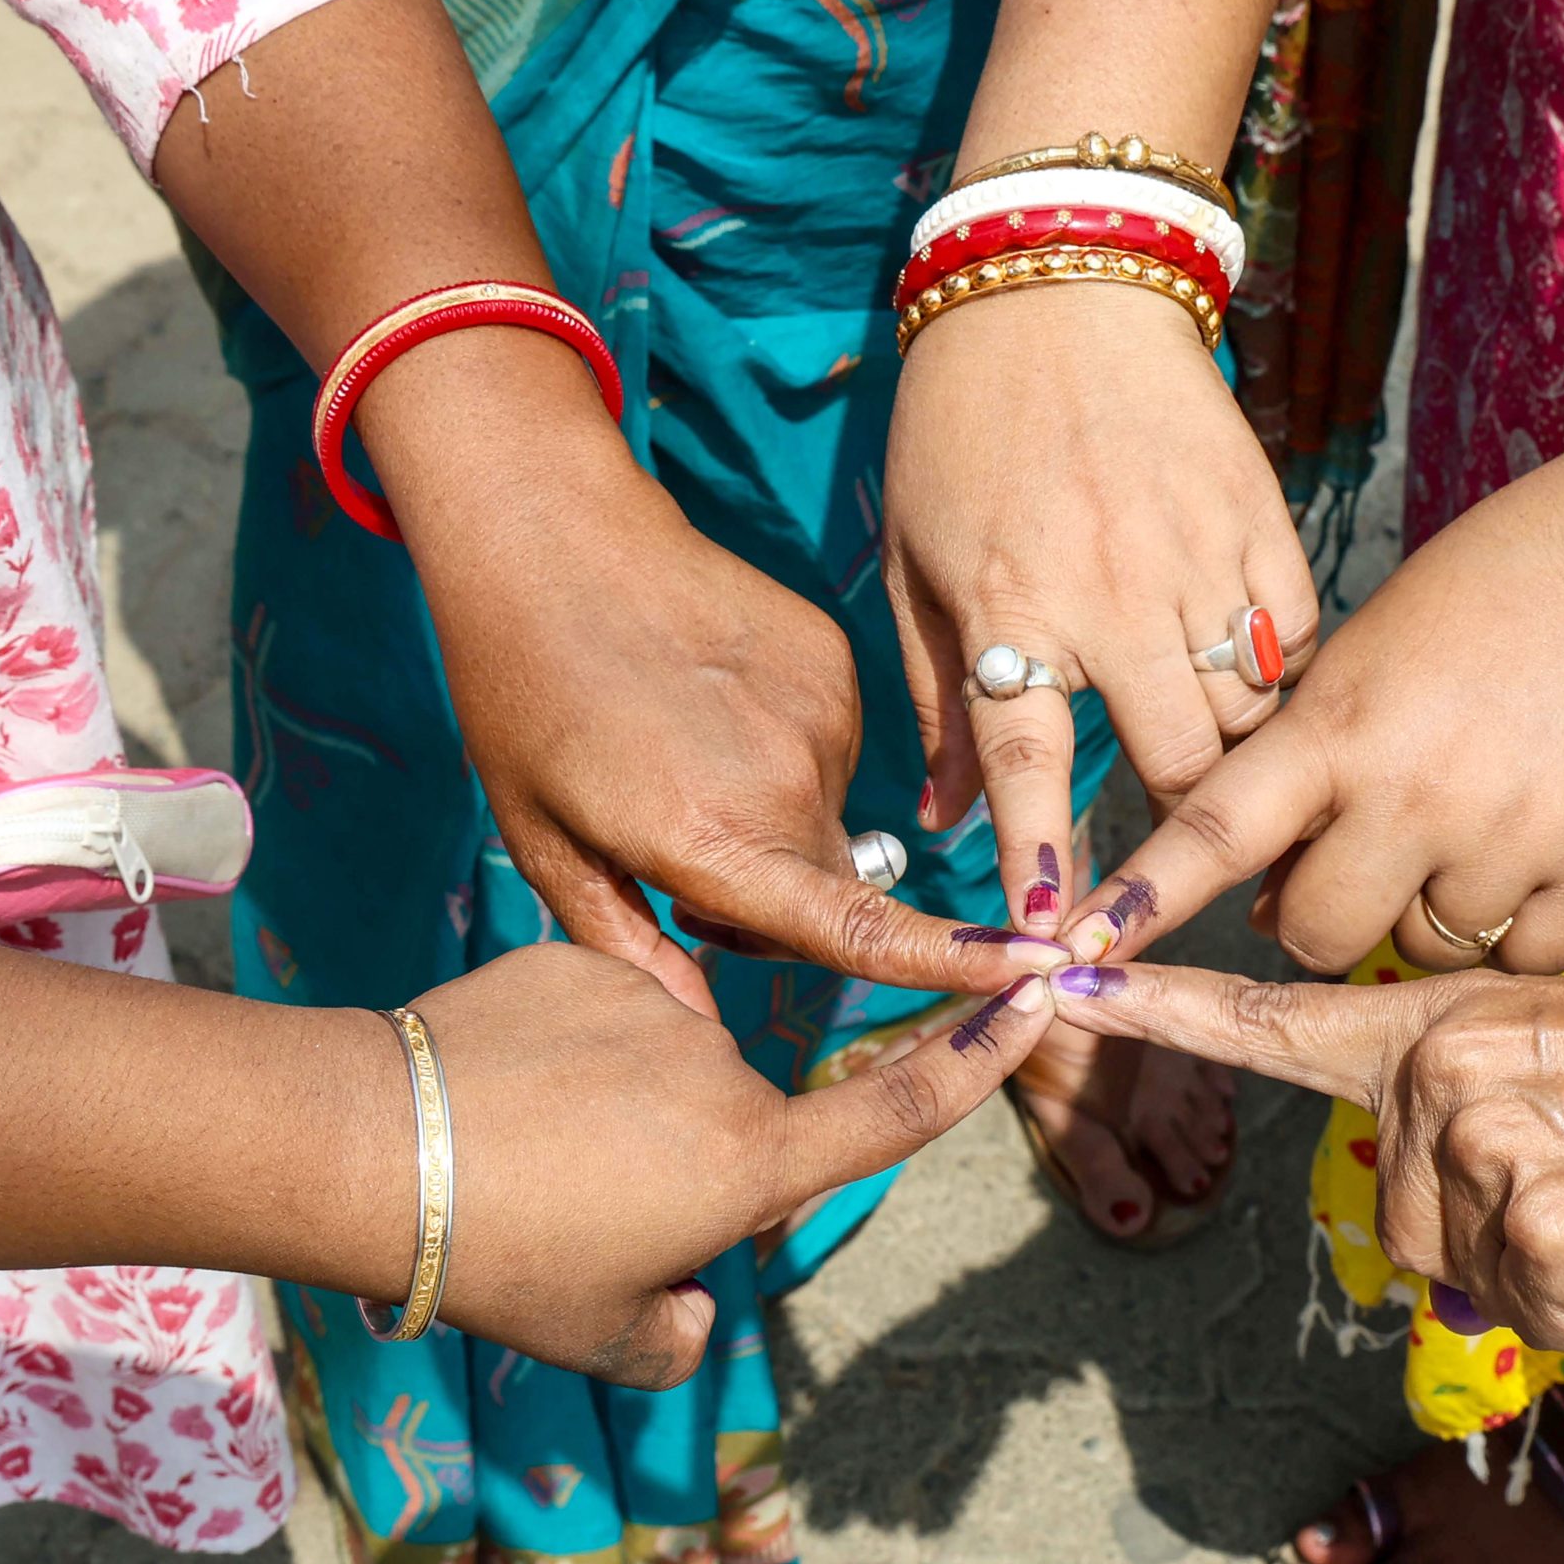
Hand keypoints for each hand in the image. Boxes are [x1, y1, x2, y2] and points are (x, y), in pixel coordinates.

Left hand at [390, 418, 1067, 1000]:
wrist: (553, 538)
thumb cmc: (526, 697)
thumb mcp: (545, 841)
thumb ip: (626, 947)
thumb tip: (693, 1025)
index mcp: (719, 837)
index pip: (860, 929)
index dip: (954, 966)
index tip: (1038, 973)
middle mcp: (792, 782)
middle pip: (833, 888)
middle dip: (779, 902)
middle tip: (673, 862)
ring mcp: (824, 715)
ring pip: (828, 817)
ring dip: (776, 821)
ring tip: (681, 763)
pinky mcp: (835, 663)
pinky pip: (830, 748)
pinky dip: (783, 753)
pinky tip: (711, 710)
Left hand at [392, 943, 1056, 1384]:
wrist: (371, 1146)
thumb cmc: (497, 1257)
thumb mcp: (602, 1338)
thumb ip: (679, 1334)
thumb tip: (689, 1299)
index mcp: (747, 1163)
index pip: (893, 1113)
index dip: (973, 1063)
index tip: (1036, 994)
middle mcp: (722, 1072)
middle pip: (737, 1122)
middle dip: (684, 1166)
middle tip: (578, 1215)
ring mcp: (654, 1006)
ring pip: (665, 1068)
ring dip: (622, 1108)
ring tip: (524, 1151)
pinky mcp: (582, 962)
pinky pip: (603, 1015)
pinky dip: (570, 1053)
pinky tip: (501, 1089)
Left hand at [884, 285, 1317, 932]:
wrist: (1058, 280)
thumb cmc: (962, 426)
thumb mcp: (914, 558)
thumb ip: (932, 695)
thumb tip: (943, 822)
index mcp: (1014, 610)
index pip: (1032, 770)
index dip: (1047, 865)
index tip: (1057, 944)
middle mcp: (1113, 597)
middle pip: (1184, 766)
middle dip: (1190, 829)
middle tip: (1186, 855)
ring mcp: (1198, 558)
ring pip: (1253, 713)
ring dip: (1240, 754)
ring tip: (1222, 762)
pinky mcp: (1262, 520)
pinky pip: (1296, 639)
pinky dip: (1282, 674)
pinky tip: (1253, 673)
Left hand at [1047, 960, 1563, 1351]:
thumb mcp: (1561, 1060)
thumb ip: (1463, 1121)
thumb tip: (1448, 1249)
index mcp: (1433, 1024)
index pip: (1268, 1018)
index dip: (1158, 1004)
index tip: (1058, 973)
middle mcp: (1438, 1073)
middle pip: (1403, 1232)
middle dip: (1497, 1243)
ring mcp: (1486, 1145)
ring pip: (1470, 1282)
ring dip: (1556, 1276)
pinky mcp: (1544, 1225)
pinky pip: (1542, 1318)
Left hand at [1056, 427, 1563, 976]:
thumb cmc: (1484, 593)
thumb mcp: (1363, 657)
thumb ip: (1302, 769)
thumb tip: (1260, 897)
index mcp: (1340, 725)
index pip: (1216, 831)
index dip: (1143, 900)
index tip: (1076, 953)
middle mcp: (1418, 790)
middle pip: (1318, 935)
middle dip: (1316, 917)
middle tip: (1353, 861)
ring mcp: (1513, 832)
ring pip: (1426, 949)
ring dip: (1425, 913)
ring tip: (1461, 829)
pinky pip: (1527, 957)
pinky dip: (1516, 931)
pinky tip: (1524, 861)